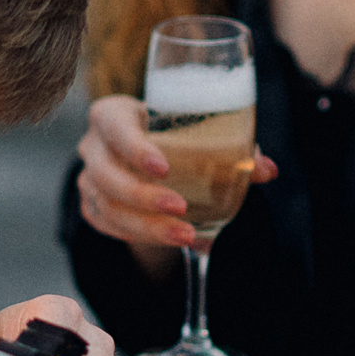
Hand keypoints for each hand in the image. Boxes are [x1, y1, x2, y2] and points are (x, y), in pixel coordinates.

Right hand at [76, 94, 274, 272]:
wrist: (148, 154)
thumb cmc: (175, 135)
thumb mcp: (197, 133)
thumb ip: (232, 148)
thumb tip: (267, 170)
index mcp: (113, 113)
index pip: (114, 126)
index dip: (134, 147)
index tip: (164, 168)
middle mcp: (93, 144)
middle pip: (106, 174)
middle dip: (143, 196)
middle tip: (182, 209)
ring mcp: (87, 177)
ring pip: (106, 206)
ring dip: (145, 226)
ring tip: (186, 236)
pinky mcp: (91, 205)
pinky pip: (107, 225)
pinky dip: (138, 236)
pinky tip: (172, 242)